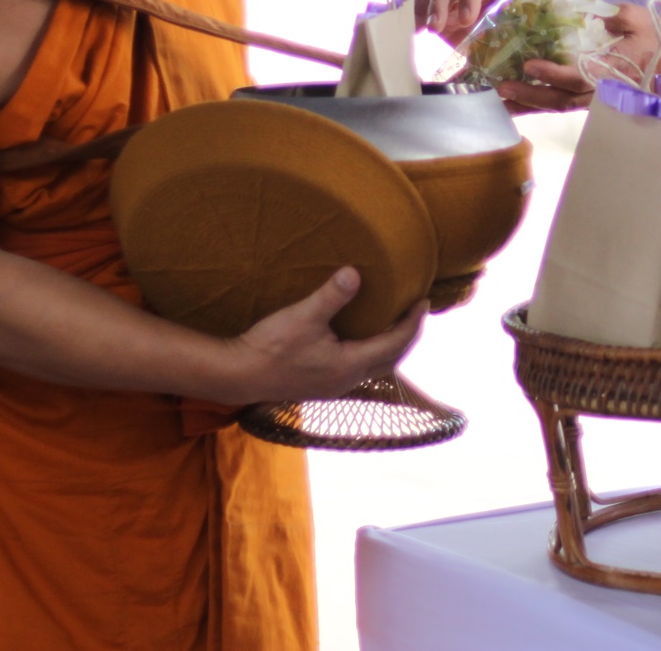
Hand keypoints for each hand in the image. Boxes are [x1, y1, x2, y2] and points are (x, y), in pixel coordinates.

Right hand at [224, 267, 426, 404]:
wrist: (237, 376)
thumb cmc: (269, 347)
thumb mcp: (303, 316)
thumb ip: (332, 295)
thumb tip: (355, 273)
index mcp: (350, 365)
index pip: (395, 343)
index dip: (413, 322)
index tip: (423, 302)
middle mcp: (348, 380)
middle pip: (392, 360)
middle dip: (408, 336)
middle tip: (416, 312)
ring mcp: (334, 387)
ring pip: (376, 368)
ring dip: (390, 347)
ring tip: (394, 322)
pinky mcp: (321, 385)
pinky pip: (359, 370)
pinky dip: (371, 353)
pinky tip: (362, 339)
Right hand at [417, 0, 519, 44]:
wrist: (511, 26)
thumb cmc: (518, 21)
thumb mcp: (517, 24)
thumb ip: (508, 35)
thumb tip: (499, 66)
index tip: (467, 20)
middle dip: (441, 6)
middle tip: (437, 28)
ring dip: (425, 11)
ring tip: (424, 31)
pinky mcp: (437, 5)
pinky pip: (420, 4)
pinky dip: (413, 17)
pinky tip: (410, 32)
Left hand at [494, 1, 660, 113]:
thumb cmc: (655, 39)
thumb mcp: (637, 19)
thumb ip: (614, 15)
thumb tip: (584, 12)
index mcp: (613, 71)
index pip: (578, 76)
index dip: (552, 73)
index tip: (529, 64)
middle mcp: (601, 91)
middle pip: (561, 99)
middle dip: (530, 95)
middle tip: (501, 87)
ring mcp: (594, 100)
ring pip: (558, 106)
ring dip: (528, 104)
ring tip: (499, 98)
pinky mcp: (589, 101)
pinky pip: (560, 105)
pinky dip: (537, 104)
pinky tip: (515, 102)